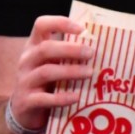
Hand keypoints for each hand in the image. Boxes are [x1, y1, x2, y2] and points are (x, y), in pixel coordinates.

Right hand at [10, 16, 94, 131]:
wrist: (26, 110)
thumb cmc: (48, 83)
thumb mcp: (56, 64)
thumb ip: (71, 55)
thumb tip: (108, 48)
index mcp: (35, 47)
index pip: (41, 25)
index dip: (60, 23)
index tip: (82, 29)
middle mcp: (27, 61)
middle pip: (45, 49)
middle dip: (70, 49)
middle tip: (91, 53)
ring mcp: (25, 81)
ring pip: (46, 72)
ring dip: (70, 71)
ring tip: (90, 73)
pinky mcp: (27, 101)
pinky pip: (44, 98)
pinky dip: (62, 98)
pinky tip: (77, 97)